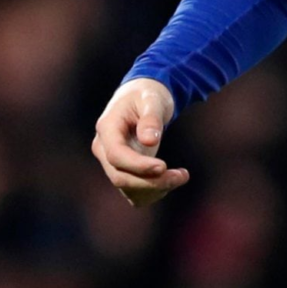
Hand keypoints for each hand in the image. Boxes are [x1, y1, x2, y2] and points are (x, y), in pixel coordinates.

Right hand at [90, 79, 187, 206]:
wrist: (141, 99)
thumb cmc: (147, 95)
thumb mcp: (152, 99)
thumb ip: (151, 118)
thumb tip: (149, 141)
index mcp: (107, 128)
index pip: (116, 155)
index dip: (138, 166)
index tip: (164, 166)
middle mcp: (104, 148)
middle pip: (120, 177)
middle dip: (152, 182)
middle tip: (182, 175)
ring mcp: (111, 163)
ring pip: (128, 189)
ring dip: (156, 189)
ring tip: (181, 175)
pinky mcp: (123, 171)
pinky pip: (134, 192)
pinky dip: (153, 192)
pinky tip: (172, 179)